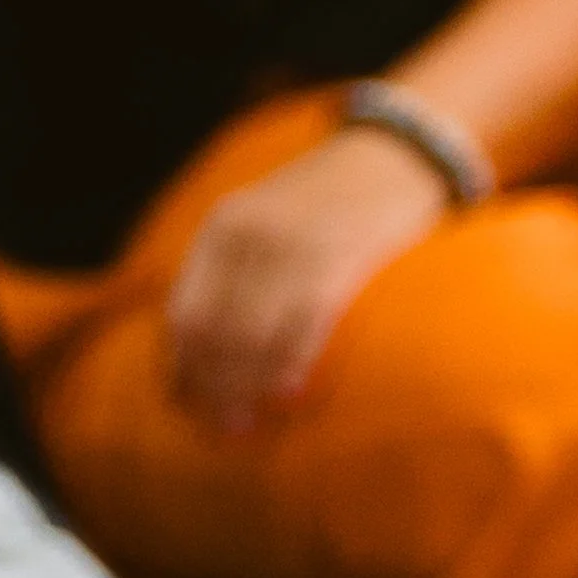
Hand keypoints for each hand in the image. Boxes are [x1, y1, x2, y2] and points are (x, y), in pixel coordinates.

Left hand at [165, 125, 454, 428]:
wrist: (396, 152)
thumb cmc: (332, 199)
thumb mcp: (267, 217)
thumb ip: (237, 268)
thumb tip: (210, 348)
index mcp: (223, 225)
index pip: (185, 310)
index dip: (181, 364)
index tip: (183, 402)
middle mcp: (249, 232)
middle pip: (214, 330)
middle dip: (212, 384)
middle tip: (221, 426)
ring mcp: (292, 243)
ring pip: (253, 334)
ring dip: (246, 386)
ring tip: (247, 422)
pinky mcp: (338, 255)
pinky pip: (304, 325)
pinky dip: (291, 364)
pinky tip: (287, 392)